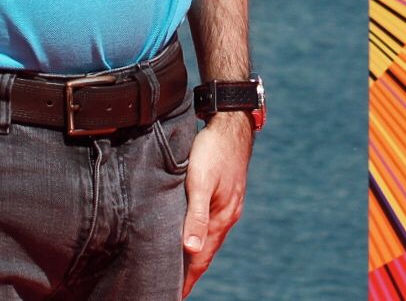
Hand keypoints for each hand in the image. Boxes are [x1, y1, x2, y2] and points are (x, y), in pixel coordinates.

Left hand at [180, 114, 253, 296]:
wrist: (233, 122)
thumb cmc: (212, 149)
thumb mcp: (199, 181)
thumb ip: (196, 216)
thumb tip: (191, 251)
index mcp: (221, 217)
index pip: (201, 259)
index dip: (186, 279)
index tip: (173, 295)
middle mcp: (227, 216)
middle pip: (206, 253)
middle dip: (190, 273)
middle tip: (173, 289)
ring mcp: (229, 206)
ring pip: (209, 239)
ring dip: (195, 256)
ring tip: (180, 270)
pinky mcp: (227, 195)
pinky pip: (213, 225)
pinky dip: (201, 238)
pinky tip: (193, 238)